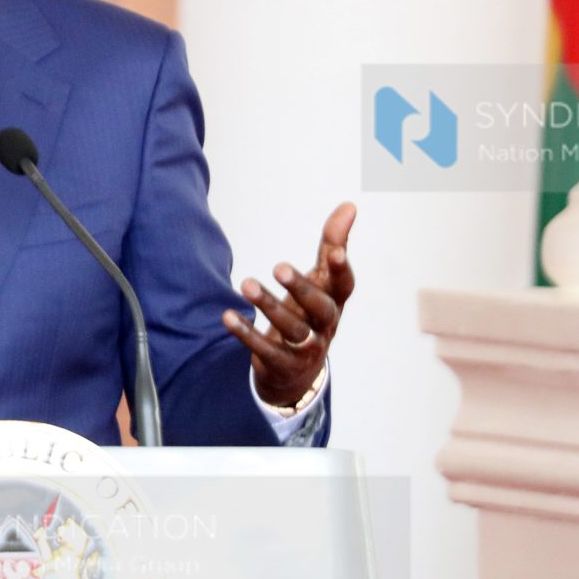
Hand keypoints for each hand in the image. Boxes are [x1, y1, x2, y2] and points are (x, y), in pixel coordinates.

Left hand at [224, 202, 355, 409]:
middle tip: (279, 266)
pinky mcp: (281, 364)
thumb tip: (350, 205)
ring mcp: (305, 349)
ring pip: (291, 329)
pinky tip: (227, 316)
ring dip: (268, 306)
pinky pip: (264, 350)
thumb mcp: (322, 281)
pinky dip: (246, 333)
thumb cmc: (311, 314)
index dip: (342, 270)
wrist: (297, 373)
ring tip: (246, 284)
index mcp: (335, 302)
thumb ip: (332, 244)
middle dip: (301, 288)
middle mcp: (324, 326)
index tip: (335, 252)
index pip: (344, 286)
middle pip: (319, 308)